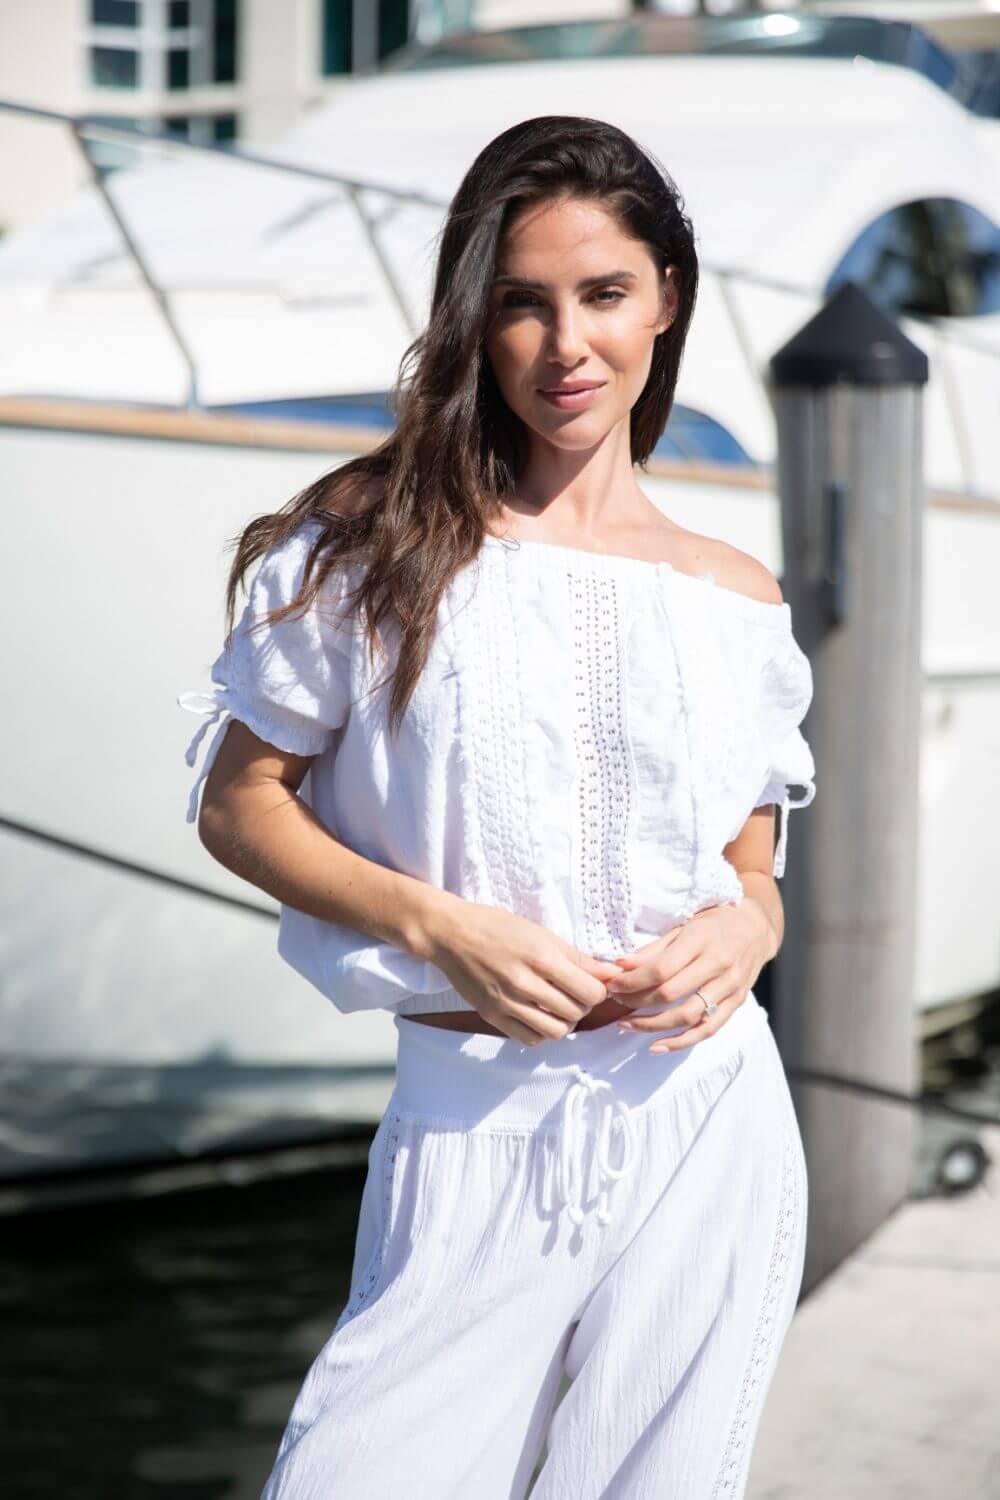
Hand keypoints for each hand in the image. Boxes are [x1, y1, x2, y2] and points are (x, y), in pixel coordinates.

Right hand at [426, 899, 623, 1045]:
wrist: (451, 935)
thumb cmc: (497, 927)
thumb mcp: (541, 933)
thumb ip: (577, 958)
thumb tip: (612, 974)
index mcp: (541, 957)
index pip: (590, 992)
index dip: (598, 991)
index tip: (591, 984)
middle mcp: (524, 984)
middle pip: (576, 1013)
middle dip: (582, 1005)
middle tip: (574, 993)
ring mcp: (506, 1003)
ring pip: (556, 1032)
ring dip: (565, 1022)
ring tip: (558, 1007)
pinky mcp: (492, 1016)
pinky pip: (530, 1039)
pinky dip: (541, 1031)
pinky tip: (538, 1015)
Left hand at [602, 900, 776, 1053]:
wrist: (755, 929)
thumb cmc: (712, 924)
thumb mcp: (683, 926)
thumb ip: (653, 949)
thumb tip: (618, 967)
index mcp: (701, 939)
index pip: (660, 969)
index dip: (632, 981)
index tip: (611, 985)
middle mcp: (718, 963)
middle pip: (670, 994)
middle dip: (636, 1002)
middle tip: (615, 1002)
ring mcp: (730, 986)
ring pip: (687, 1016)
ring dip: (652, 1025)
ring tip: (626, 1025)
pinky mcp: (736, 1003)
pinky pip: (707, 1030)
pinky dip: (681, 1042)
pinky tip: (656, 1046)